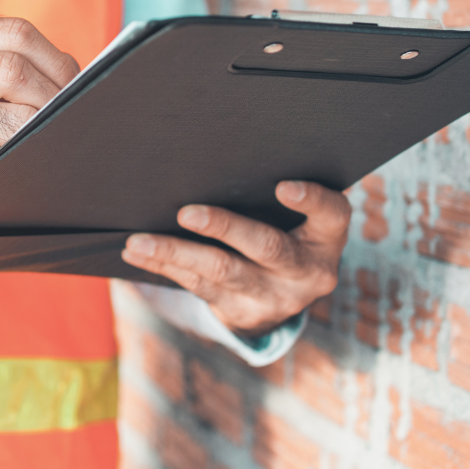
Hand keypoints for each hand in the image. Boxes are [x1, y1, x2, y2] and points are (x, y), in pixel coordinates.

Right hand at [0, 16, 78, 234]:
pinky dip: (20, 159)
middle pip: (14, 70)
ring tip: (47, 135)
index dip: (57, 59)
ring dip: (40, 130)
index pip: (15, 33)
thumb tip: (74, 75)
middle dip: (54, 96)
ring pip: (13, 118)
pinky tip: (20, 159)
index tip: (75, 81)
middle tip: (71, 113)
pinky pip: (1, 156)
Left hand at [121, 181, 349, 335]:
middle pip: (266, 247)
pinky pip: (197, 287)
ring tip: (139, 241)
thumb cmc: (284, 233)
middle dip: (224, 228)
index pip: (331, 215)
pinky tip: (138, 253)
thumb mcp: (295, 219)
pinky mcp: (241, 312)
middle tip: (186, 213)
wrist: (280, 299)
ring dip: (175, 253)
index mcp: (326, 239)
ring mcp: (274, 298)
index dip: (311, 200)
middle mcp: (306, 272)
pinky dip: (164, 266)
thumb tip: (213, 156)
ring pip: (221, 272)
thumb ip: (271, 194)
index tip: (283, 186)